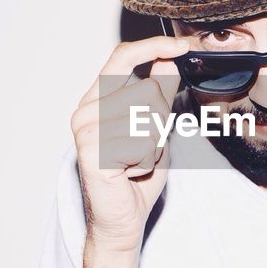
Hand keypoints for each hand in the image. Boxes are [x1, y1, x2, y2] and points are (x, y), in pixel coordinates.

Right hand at [70, 36, 186, 253]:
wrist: (121, 221)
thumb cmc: (134, 178)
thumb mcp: (154, 127)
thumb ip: (159, 93)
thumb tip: (169, 58)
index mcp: (96, 101)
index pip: (121, 57)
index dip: (153, 46)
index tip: (181, 46)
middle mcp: (85, 112)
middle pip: (148, 89)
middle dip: (160, 121)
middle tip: (143, 147)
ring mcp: (85, 132)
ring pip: (149, 117)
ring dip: (154, 144)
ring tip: (135, 161)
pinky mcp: (92, 153)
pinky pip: (142, 143)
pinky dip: (146, 161)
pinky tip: (129, 173)